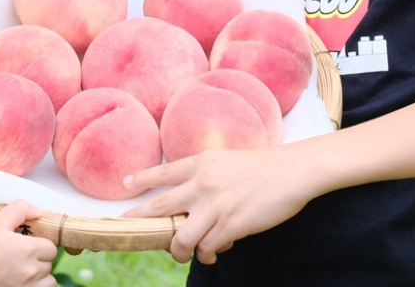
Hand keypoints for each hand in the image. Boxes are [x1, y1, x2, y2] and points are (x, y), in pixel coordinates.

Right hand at [0, 201, 56, 286]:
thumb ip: (20, 209)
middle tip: (24, 255)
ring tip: (26, 270)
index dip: (42, 243)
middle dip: (40, 258)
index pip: (51, 247)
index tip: (30, 242)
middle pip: (49, 264)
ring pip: (48, 282)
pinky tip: (23, 281)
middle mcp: (31, 272)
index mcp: (28, 250)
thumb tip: (38, 211)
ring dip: (41, 276)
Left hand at [123, 146, 311, 264]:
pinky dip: (209, 252)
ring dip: (181, 251)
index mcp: (200, 163)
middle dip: (143, 223)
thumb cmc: (260, 167)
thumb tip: (190, 203)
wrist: (289, 171)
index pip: (163, 173)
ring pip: (182, 239)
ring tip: (185, 253)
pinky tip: (216, 249)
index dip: (141, 180)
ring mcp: (215, 206)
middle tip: (133, 232)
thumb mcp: (224, 161)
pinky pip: (209, 248)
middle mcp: (202, 184)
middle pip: (161, 207)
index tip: (125, 186)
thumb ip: (204, 177)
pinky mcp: (232, 226)